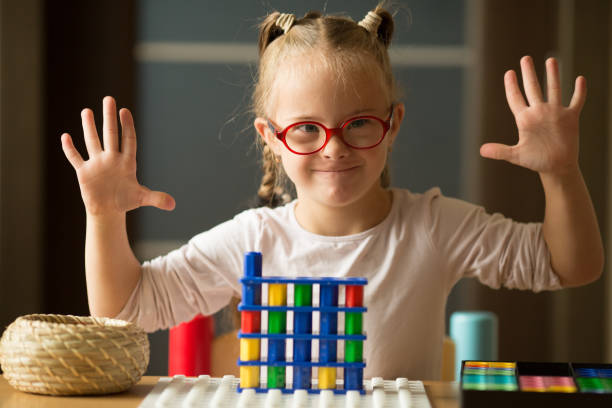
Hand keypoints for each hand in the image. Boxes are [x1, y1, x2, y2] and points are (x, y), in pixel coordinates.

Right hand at [61, 96, 175, 216]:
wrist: (108, 210)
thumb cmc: (126, 201)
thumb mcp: (142, 198)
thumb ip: (156, 198)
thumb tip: (173, 205)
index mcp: (126, 162)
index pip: (128, 139)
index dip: (127, 126)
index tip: (125, 111)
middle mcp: (111, 158)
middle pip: (110, 134)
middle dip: (109, 117)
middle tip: (109, 98)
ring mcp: (97, 164)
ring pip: (92, 141)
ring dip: (89, 127)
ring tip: (87, 110)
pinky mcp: (84, 172)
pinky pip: (75, 158)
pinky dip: (70, 149)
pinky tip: (65, 137)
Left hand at [480, 56, 586, 175]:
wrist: (556, 167)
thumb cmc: (535, 161)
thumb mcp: (516, 156)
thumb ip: (500, 151)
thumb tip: (481, 151)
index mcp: (524, 119)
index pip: (516, 98)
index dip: (511, 86)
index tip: (509, 73)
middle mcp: (539, 112)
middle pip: (533, 88)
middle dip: (529, 73)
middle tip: (525, 58)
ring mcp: (555, 113)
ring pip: (554, 89)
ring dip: (553, 75)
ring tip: (551, 60)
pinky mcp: (570, 118)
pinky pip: (576, 101)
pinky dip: (579, 91)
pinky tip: (580, 79)